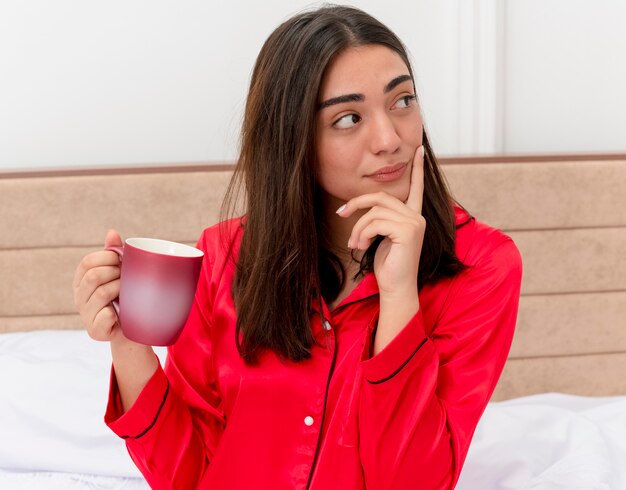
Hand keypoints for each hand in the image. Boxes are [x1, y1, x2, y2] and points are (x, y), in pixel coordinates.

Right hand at [73, 229, 123, 341]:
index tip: (122, 260)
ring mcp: (86, 314)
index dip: (107, 257)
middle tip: (128, 277)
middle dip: (115, 273)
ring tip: (129, 292)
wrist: (134, 328)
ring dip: (120, 289)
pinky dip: (118, 312)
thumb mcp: (119, 273)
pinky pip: (106, 316)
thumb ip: (113, 253)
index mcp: (82, 280)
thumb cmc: (126, 296)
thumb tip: (112, 232)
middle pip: (94, 276)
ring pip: (102, 293)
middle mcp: (79, 297)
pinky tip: (122, 312)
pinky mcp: (95, 331)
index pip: (87, 262)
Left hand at [337, 145, 424, 296]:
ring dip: (358, 227)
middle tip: (340, 213)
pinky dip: (362, 233)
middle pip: (381, 197)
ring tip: (354, 244)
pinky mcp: (408, 231)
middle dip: (357, 203)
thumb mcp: (381, 237)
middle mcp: (417, 217)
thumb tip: (363, 207)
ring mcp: (414, 222)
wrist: (396, 288)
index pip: (416, 188)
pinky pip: (375, 222)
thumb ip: (379, 219)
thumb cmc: (388, 265)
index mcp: (413, 216)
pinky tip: (361, 247)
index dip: (417, 169)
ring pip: (375, 211)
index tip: (419, 149)